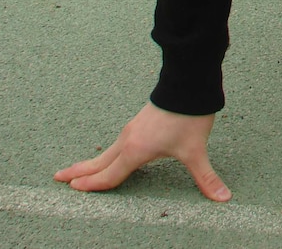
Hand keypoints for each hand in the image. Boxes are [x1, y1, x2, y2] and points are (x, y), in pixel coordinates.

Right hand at [54, 101, 230, 201]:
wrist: (188, 83)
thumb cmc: (188, 116)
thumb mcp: (196, 150)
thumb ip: (206, 177)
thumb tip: (223, 197)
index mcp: (136, 151)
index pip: (110, 175)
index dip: (92, 186)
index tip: (72, 191)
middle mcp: (128, 140)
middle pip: (99, 161)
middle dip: (79, 172)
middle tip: (58, 178)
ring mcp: (132, 129)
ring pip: (106, 151)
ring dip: (90, 162)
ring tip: (75, 171)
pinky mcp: (139, 122)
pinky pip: (115, 143)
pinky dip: (104, 153)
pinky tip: (107, 155)